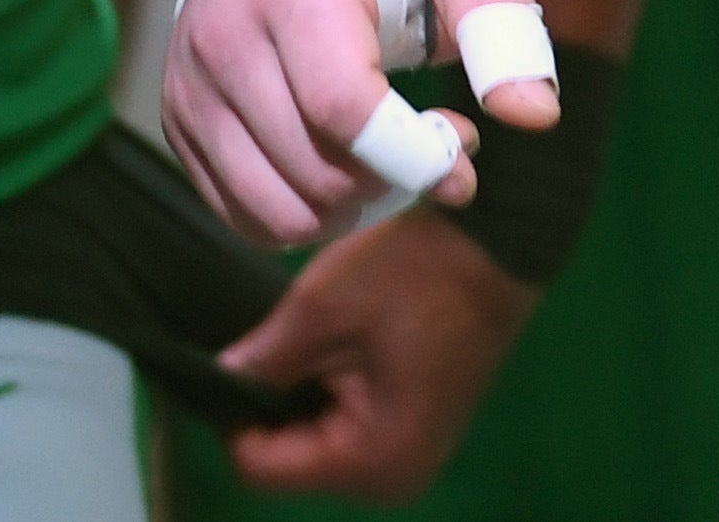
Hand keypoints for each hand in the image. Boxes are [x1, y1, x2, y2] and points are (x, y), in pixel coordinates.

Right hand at [166, 0, 550, 243]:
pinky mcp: (181, 122)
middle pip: (315, 172)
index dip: (415, 154)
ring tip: (402, 157)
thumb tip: (535, 116)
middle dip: (401, 180)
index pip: (340, 105)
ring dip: (359, 209)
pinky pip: (246, 217)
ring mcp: (191, 87)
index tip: (466, 144)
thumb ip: (503, 22)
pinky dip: (312, 216)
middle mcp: (222, 39)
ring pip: (278, 214)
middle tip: (448, 140)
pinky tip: (354, 169)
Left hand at [215, 203, 543, 503]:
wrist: (504, 240)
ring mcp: (412, 460)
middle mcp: (394, 479)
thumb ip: (260, 358)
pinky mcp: (420, 434)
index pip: (260, 468)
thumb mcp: (323, 307)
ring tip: (309, 340)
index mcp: (371, 461)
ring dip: (302, 399)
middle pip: (290, 465)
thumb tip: (214, 378)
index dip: (232, 416)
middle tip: (273, 343)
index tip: (230, 361)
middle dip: (270, 408)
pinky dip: (333, 397)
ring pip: (319, 448)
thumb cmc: (415, 272)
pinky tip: (338, 349)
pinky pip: (351, 434)